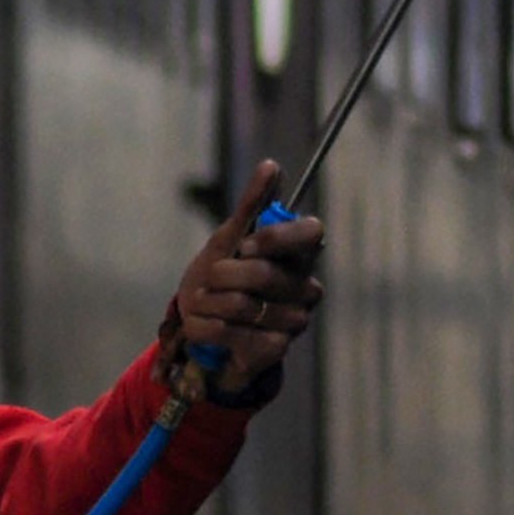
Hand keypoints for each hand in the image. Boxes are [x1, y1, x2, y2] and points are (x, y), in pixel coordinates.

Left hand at [165, 164, 325, 399]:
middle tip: (208, 280)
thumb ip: (252, 205)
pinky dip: (203, 326)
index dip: (275, 237)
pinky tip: (201, 326)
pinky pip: (229, 331)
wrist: (203, 333)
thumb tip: (271, 165)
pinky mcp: (275, 349)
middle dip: (220, 275)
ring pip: (241, 304)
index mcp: (299, 255)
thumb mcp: (228, 240)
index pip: (312, 233)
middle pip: (262, 273)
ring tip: (202, 303)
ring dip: (206, 302)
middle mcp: (305, 287)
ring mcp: (294, 320)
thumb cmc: (221, 281)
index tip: (244, 245)